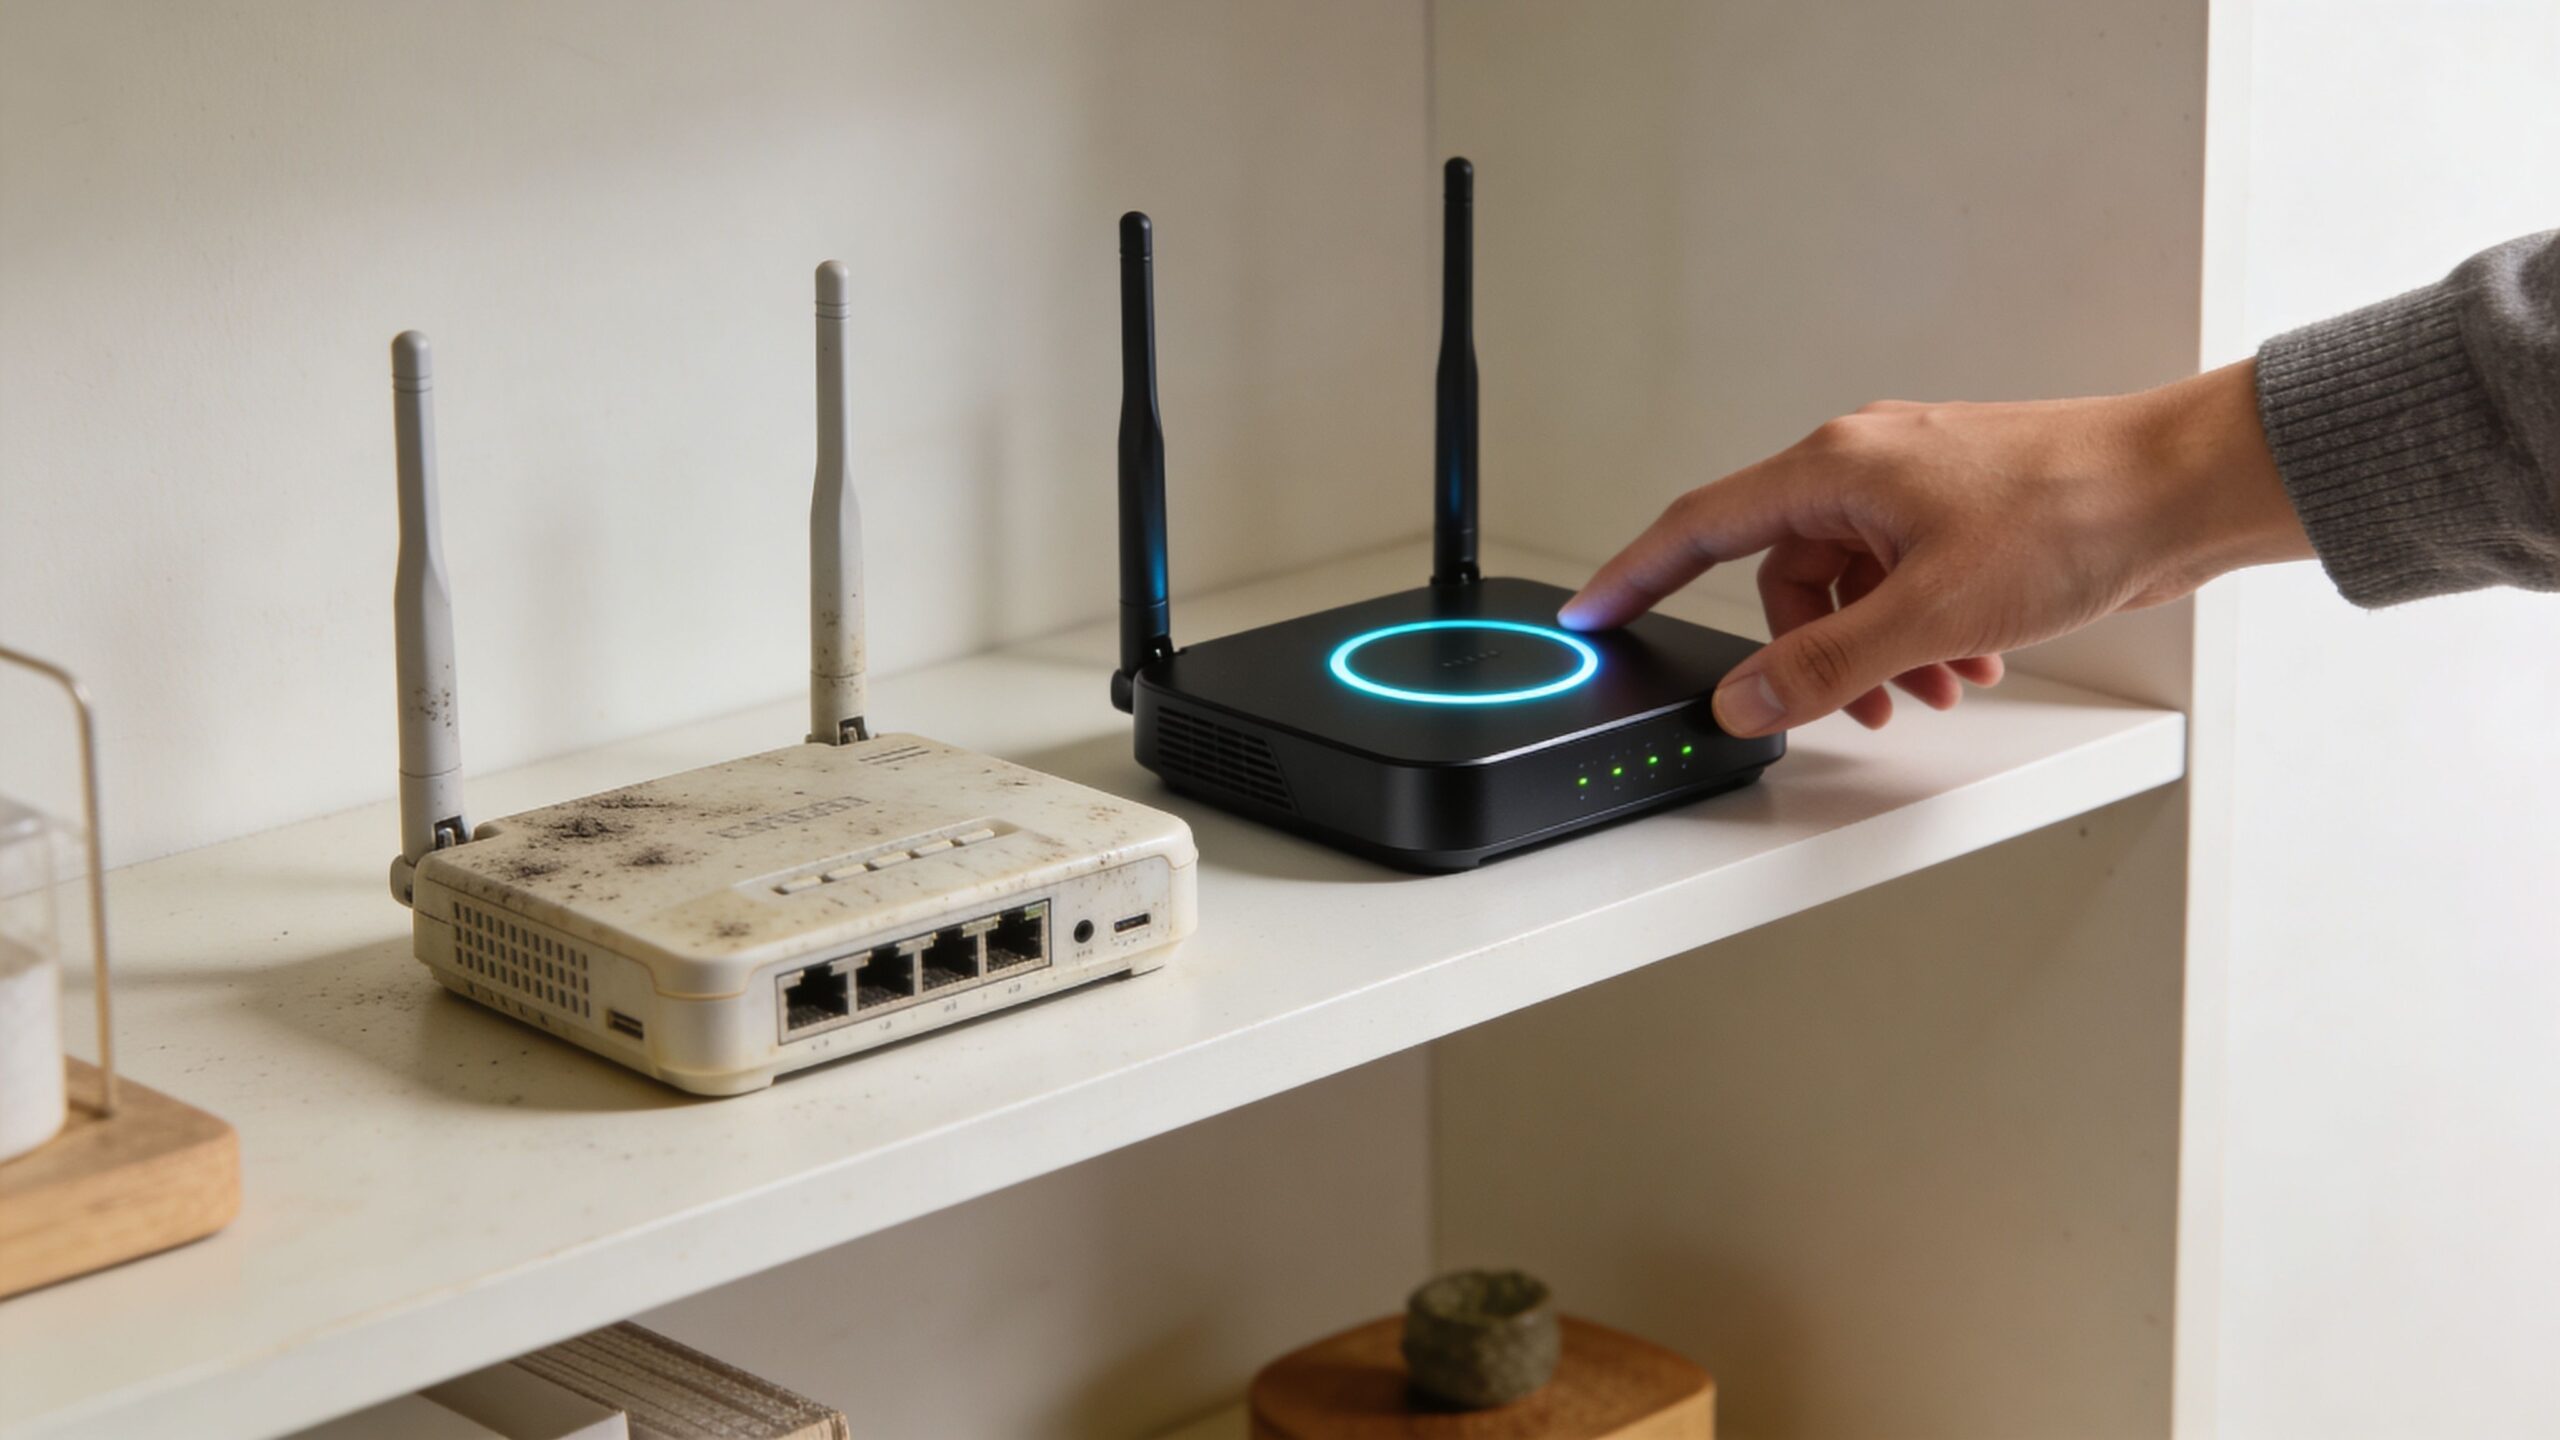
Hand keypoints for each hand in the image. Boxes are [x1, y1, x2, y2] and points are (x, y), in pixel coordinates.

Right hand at [1558, 360, 2311, 736]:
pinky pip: (1904, 585)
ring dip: (1879, 653)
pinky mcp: (1963, 516)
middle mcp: (1866, 468)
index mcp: (1835, 469)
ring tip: (1936, 685)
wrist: (2186, 486)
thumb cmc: (2077, 511)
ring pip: (1850, 589)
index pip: (1699, 527)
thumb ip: (1823, 667)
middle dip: (1812, 654)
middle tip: (1854, 704)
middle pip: (1785, 578)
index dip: (1633, 575)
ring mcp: (1916, 491)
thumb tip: (1744, 703)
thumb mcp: (1930, 612)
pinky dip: (1923, 634)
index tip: (1589, 612)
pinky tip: (1972, 661)